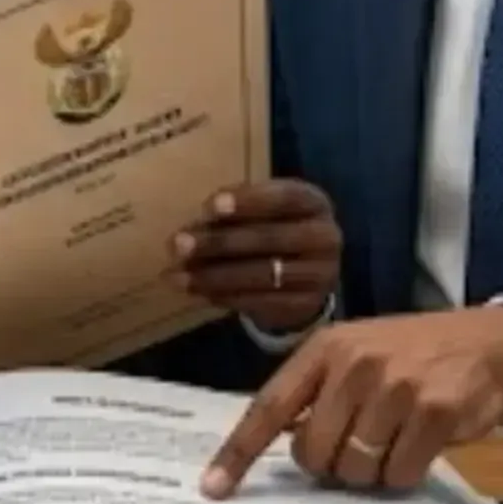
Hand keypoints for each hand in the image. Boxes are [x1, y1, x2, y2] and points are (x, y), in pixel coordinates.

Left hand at [164, 180, 342, 332]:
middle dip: (218, 242)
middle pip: (269, 238)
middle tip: (177, 245)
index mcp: (314, 203)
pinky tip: (198, 292)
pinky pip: (261, 301)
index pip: (284, 197)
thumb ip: (236, 211)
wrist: (307, 276)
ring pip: (262, 274)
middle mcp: (326, 237)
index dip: (247, 202)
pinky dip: (225, 297)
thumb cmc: (275, 229)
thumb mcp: (264, 211)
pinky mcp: (306, 305)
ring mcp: (320, 275)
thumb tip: (194, 226)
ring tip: (177, 275)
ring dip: (213, 275)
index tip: (208, 206)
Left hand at [200, 306, 502, 496]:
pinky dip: (405, 474)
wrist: (492, 342)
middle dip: (330, 466)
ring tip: (394, 440)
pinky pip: (399, 474)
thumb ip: (317, 392)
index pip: (269, 406)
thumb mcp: (357, 353)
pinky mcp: (435, 412)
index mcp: (325, 349)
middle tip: (358, 448)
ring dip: (372, 471)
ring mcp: (396, 387)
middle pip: (313, 452)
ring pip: (355, 469)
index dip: (239, 451)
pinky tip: (420, 445)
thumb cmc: (413, 354)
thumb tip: (277, 448)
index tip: (214, 489)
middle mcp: (355, 364)